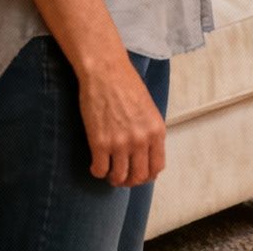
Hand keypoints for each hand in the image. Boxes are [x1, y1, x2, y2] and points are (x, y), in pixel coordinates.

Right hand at [78, 56, 166, 186]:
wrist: (105, 72)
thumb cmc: (126, 85)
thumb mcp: (149, 109)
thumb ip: (149, 132)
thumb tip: (145, 153)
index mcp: (156, 131)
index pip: (157, 167)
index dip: (147, 176)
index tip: (138, 174)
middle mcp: (141, 140)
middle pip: (138, 176)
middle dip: (129, 180)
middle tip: (121, 176)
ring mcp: (120, 143)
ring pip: (119, 177)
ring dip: (113, 178)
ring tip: (108, 171)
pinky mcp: (100, 143)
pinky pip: (100, 170)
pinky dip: (97, 171)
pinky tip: (96, 164)